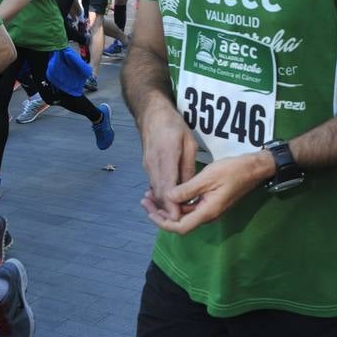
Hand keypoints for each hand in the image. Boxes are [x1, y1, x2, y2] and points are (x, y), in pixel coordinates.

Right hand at [137, 105, 197, 224]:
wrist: (151, 113)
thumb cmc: (174, 125)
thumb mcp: (188, 143)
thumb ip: (188, 166)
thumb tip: (190, 187)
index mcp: (165, 158)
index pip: (167, 188)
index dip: (172, 206)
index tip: (179, 218)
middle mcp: (153, 165)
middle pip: (159, 193)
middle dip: (167, 210)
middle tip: (179, 223)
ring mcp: (147, 166)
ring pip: (155, 190)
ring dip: (163, 204)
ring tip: (174, 217)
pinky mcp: (146, 166)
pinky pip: (153, 184)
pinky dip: (160, 194)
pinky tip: (168, 201)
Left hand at [146, 151, 269, 234]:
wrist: (254, 168)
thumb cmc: (232, 171)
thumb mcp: (207, 178)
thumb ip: (186, 190)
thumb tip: (167, 198)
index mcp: (206, 212)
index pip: (180, 227)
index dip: (163, 222)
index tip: (149, 210)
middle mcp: (207, 215)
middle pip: (180, 222)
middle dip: (160, 214)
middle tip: (145, 200)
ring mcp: (210, 209)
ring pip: (184, 214)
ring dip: (168, 208)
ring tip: (152, 195)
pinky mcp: (211, 202)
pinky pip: (191, 207)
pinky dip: (178, 202)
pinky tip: (169, 192)